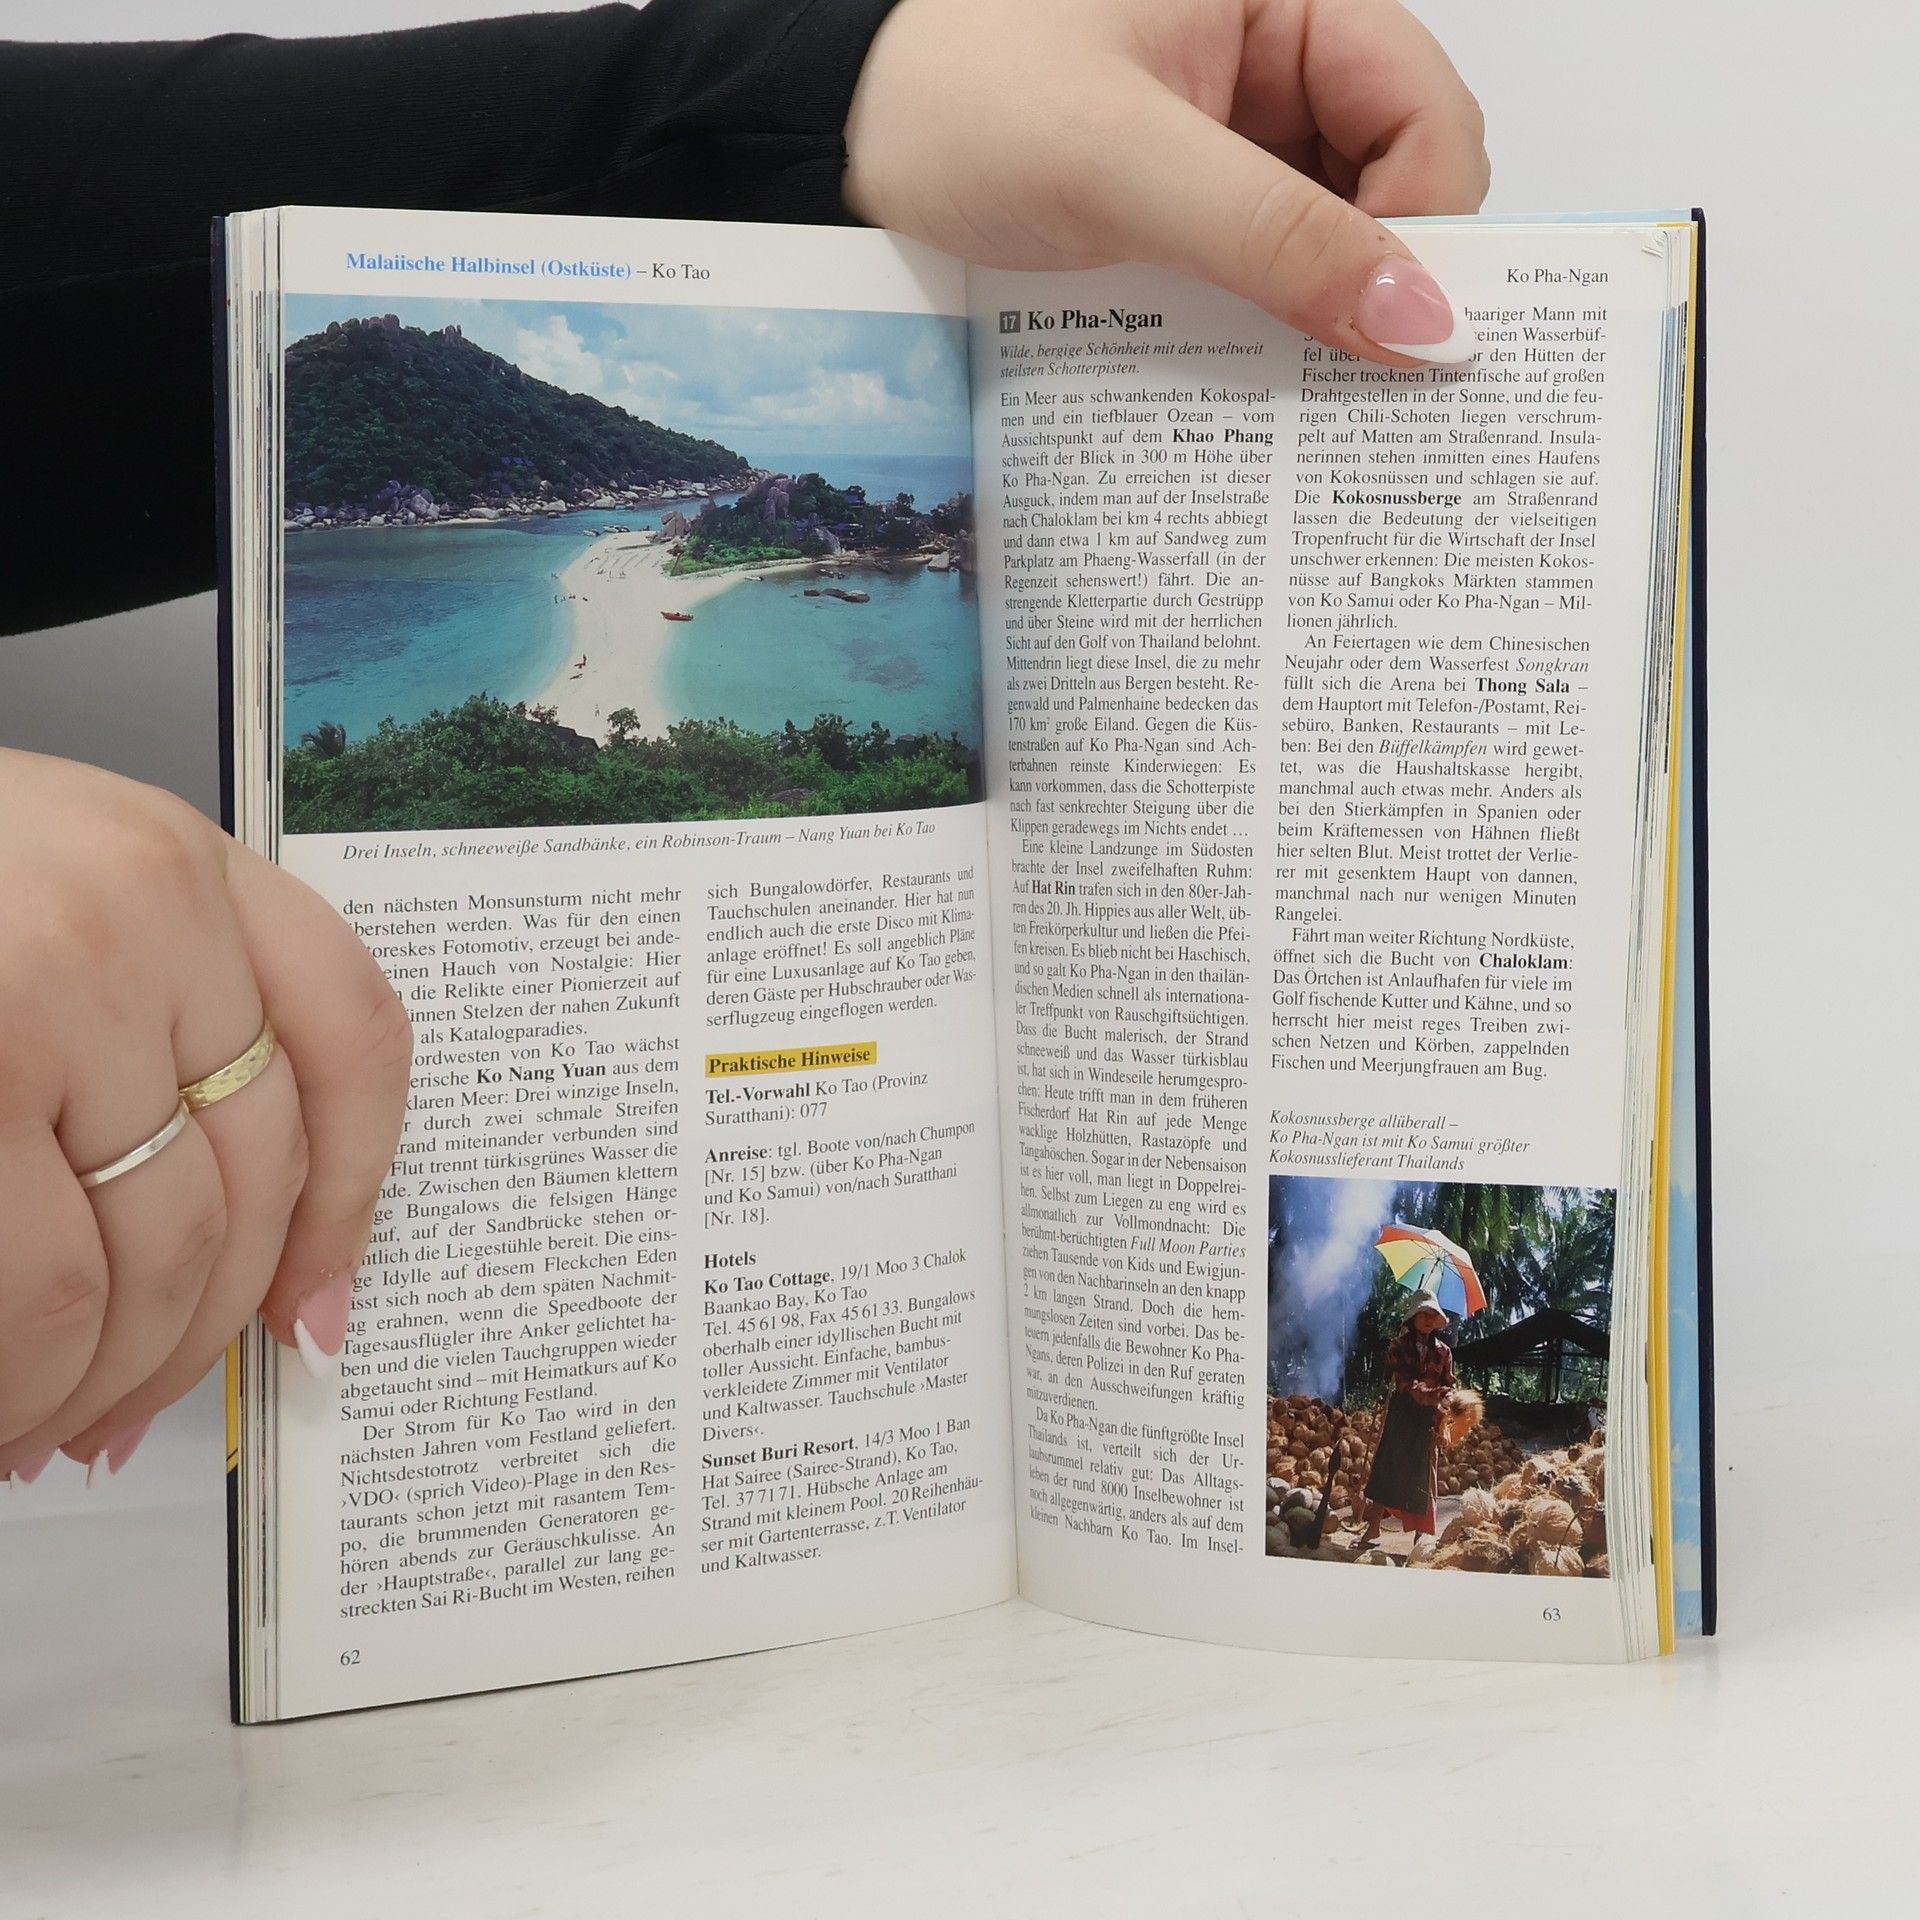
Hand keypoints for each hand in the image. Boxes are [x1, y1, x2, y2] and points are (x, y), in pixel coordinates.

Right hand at [0, 751, 410, 1484]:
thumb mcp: (44, 891)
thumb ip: (148, 1016)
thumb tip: (229, 1236)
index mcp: (178, 858)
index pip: (352, 1037)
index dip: (351, 1198)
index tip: (316, 1305)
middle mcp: (140, 915)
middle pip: (253, 1179)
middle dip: (201, 1330)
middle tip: (135, 1406)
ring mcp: (50, 999)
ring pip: (148, 1257)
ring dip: (106, 1375)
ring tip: (46, 1424)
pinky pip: (42, 1288)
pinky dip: (31, 1375)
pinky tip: (5, 1408)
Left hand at [846, 0, 1488, 363]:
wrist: (835, 138)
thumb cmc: (948, 94)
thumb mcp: (1120, 163)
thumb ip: (1274, 239)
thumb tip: (1419, 324)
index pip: (1425, 107)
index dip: (1429, 221)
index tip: (1399, 329)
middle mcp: (1273, 54)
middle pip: (1394, 179)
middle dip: (1379, 278)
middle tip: (1353, 376)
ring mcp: (1231, 134)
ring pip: (1329, 237)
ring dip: (1317, 313)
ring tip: (1290, 383)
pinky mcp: (1187, 201)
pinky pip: (1260, 268)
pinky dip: (1260, 322)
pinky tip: (1241, 369)